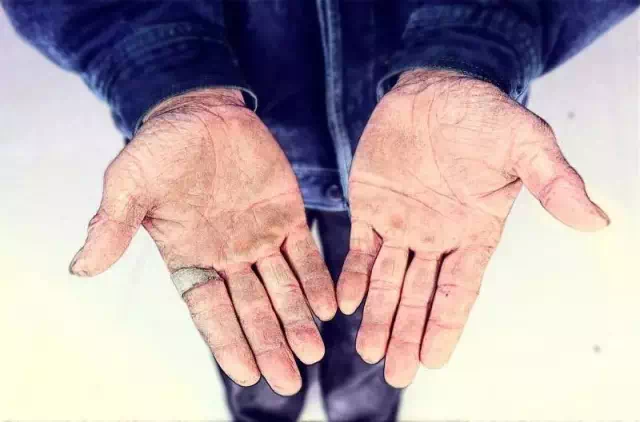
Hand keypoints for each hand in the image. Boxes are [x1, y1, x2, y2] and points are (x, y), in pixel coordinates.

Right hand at [69, 88, 336, 394]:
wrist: (199, 110)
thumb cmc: (160, 147)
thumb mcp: (130, 183)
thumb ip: (113, 225)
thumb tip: (81, 268)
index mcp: (190, 257)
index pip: (210, 311)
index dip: (228, 342)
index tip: (248, 374)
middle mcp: (228, 256)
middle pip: (252, 309)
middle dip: (270, 343)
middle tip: (290, 380)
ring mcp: (260, 237)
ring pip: (282, 287)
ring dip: (297, 318)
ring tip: (313, 351)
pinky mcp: (287, 213)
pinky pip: (305, 252)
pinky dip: (315, 277)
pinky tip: (327, 304)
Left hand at [338, 69, 608, 386]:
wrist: (434, 88)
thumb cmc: (483, 115)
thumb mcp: (525, 143)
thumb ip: (553, 182)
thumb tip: (598, 221)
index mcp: (474, 232)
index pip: (460, 290)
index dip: (446, 326)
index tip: (433, 361)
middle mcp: (436, 237)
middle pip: (421, 296)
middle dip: (408, 334)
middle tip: (396, 374)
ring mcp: (402, 224)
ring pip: (389, 280)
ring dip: (379, 316)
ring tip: (369, 352)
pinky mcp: (370, 207)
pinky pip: (360, 249)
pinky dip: (353, 275)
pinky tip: (346, 303)